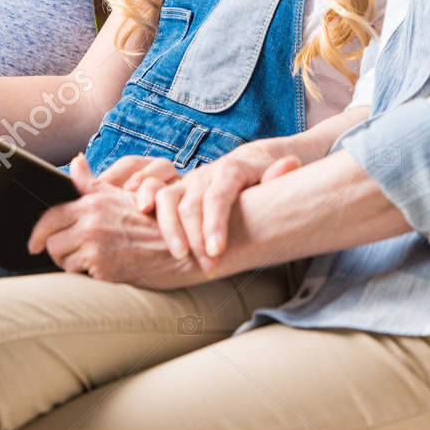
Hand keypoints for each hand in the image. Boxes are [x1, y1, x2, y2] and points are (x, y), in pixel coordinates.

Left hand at [28, 157, 207, 287]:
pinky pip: (81, 274)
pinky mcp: (103, 268)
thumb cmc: (151, 221)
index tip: (34, 245)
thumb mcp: (122, 195)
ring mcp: (96, 246)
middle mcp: (91, 222)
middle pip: (51, 242)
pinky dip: (89, 273)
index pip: (51, 218)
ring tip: (95, 259)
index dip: (38, 234)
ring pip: (63, 261)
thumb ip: (92, 183)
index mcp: (93, 203)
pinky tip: (107, 266)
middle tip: (70, 253)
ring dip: (73, 263)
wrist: (179, 247)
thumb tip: (76, 161)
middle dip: (58, 250)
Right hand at [151, 140, 302, 263]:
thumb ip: (281, 174)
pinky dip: (142, 194)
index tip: (217, 252)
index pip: (219, 196)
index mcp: (232, 170)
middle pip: (191, 203)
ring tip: (179, 254)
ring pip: (166, 196)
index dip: (215, 224)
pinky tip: (141, 213)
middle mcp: (206, 174)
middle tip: (207, 268)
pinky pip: (151, 186)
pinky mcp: (176, 189)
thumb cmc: (268, 177)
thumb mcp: (280, 175)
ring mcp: (188, 181)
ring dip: (169, 227)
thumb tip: (289, 165)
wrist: (254, 161)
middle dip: (195, 237)